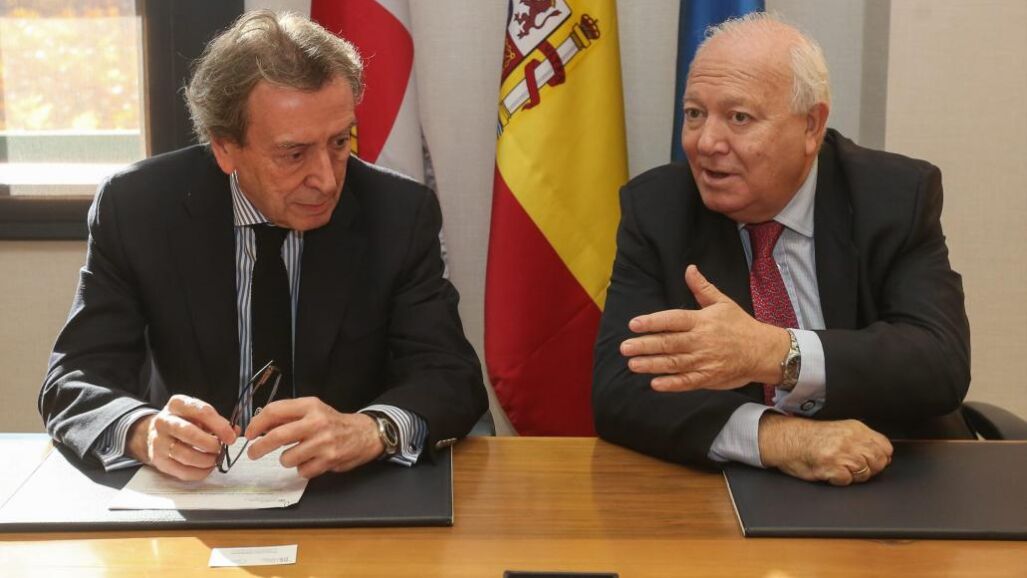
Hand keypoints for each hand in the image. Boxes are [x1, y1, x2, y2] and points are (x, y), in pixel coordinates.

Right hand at [126, 394, 236, 480]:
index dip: (220, 426)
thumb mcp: (199, 414)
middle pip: (190, 434)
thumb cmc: (184, 422)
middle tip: (220, 449)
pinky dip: (199, 472)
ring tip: (214, 458)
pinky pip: (182, 471)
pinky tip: (207, 468)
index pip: (202, 412)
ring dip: (206, 460)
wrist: (157, 432)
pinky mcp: (159, 460)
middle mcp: (164, 422)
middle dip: (211, 444)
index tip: (231, 437)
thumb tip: (234, 432)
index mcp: (177, 404)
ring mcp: (159, 442)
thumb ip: (218, 422)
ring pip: (185, 455)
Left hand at [244, 397, 383, 478]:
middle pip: (277, 436)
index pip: (274, 410)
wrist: (364, 433)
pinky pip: (302, 470)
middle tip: (253, 453)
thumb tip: (258, 426)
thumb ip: (288, 416)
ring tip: (296, 454)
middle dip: (259, 447)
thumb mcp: (312, 410)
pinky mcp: (329, 460)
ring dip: (286, 459)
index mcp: (310, 405)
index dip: (257, 423)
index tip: (250, 433)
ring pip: (287, 458)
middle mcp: (316, 422)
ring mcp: (323, 442)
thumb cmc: (332, 422)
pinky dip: (302, 468)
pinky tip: (311, 460)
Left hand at [620, 265, 788, 391]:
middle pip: (669, 343)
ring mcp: (705, 360)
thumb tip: (689, 269)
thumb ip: (702, 288)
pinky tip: (655, 384)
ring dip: (652, 364)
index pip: (673, 319)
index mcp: (702, 321)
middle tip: (624, 347)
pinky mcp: (709, 377)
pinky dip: (672, 384)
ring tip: (632, 364)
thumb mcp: (723, 303)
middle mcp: (701, 340)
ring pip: (674, 363)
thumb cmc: (741, 325)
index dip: (652, 322)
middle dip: (645, 345)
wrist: (764, 351)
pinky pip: (688, 381)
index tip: (633, 324)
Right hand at [758, 413, 893, 485]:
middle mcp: (850, 439)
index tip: (871, 461)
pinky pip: (847, 481)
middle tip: (853, 467)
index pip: (885, 447)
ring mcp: (841, 453)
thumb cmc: (811, 437)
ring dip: (853, 476)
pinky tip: (830, 472)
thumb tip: (882, 455)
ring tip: (839, 468)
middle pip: (878, 462)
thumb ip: (862, 440)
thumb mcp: (841, 430)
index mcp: (855, 428)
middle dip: (869, 469)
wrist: (787, 439)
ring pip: (865, 473)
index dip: (881, 458)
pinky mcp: (831, 467)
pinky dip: (839, 480)